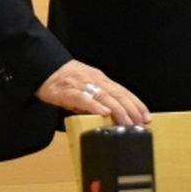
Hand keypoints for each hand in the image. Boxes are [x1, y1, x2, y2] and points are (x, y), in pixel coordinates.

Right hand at [35, 60, 150, 126]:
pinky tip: (104, 113)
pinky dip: (94, 105)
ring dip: (118, 110)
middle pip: (117, 94)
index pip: (122, 92)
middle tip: (141, 122)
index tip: (147, 116)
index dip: (136, 103)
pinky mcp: (66, 90)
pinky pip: (82, 98)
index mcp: (100, 79)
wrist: (43, 68)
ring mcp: (81, 84)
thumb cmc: (66, 80)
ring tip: (128, 122)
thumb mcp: (86, 87)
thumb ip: (99, 99)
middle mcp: (94, 80)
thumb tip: (112, 116)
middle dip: (131, 108)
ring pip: (104, 96)